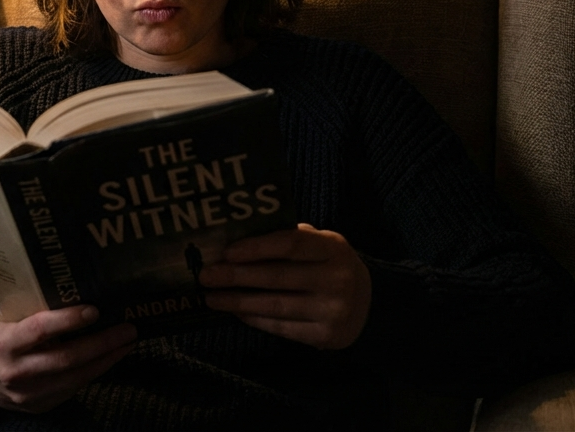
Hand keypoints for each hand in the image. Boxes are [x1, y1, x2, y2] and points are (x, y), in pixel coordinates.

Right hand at [0, 305, 136, 413]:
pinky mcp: (38, 407)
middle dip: (101, 344)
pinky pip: (72, 390)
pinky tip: (107, 359)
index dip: (68, 320)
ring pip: (75, 378)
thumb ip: (32, 312)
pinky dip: (93, 373)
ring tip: (126, 344)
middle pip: (66, 359)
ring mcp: (27, 394)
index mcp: (5, 343)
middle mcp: (16, 372)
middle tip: (127, 330)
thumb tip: (74, 293)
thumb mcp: (4, 319)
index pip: (40, 330)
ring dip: (105, 360)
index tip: (94, 310)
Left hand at [198, 223, 371, 349]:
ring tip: (211, 297)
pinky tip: (236, 312)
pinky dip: (255, 319)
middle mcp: (336, 279)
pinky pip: (281, 327)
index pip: (291, 244)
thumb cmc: (329, 266)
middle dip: (236, 276)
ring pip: (275, 305)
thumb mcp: (320, 245)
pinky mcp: (325, 336)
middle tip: (206, 275)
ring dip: (238, 301)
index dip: (257, 247)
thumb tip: (238, 237)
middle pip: (277, 277)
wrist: (368, 304)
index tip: (226, 251)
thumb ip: (290, 238)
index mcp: (333, 248)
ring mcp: (332, 310)